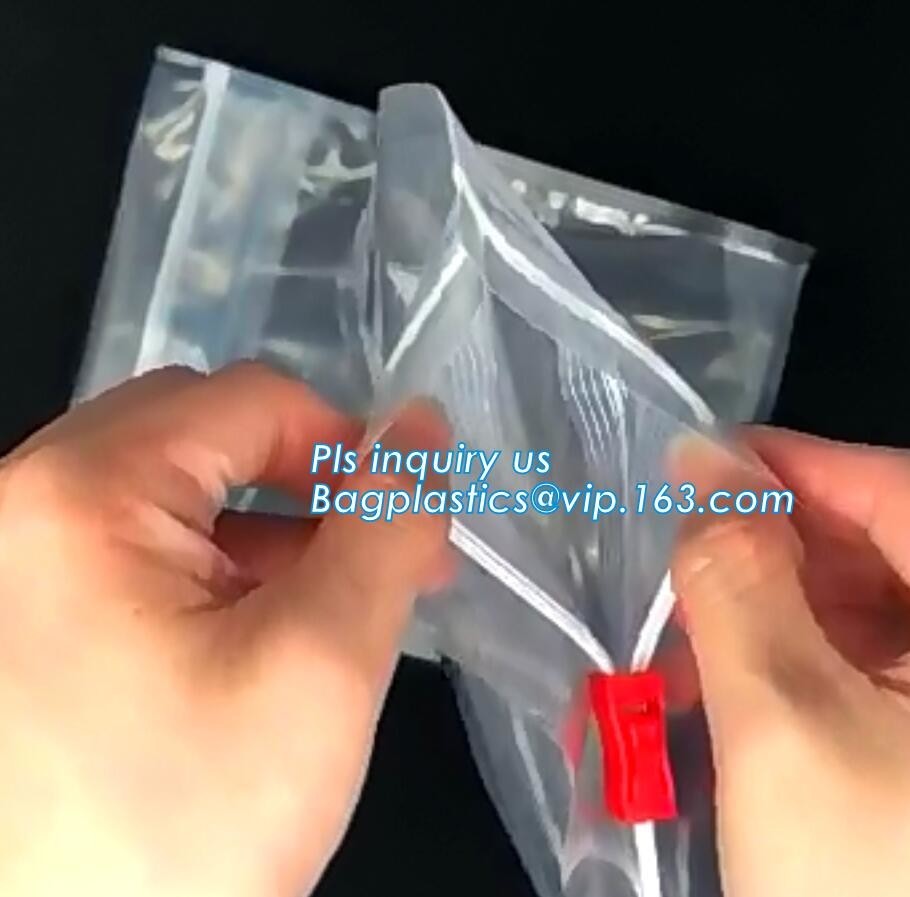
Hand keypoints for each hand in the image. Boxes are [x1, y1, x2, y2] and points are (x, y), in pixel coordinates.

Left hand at [0, 363, 451, 896]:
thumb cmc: (182, 829)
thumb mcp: (318, 666)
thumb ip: (386, 526)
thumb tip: (424, 428)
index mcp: (76, 495)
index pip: (251, 401)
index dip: (350, 447)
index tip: (408, 521)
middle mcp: (21, 510)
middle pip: (205, 437)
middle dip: (309, 487)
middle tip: (380, 562)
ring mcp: (15, 570)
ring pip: (175, 496)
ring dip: (268, 535)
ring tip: (337, 610)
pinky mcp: (26, 622)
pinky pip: (140, 555)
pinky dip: (217, 576)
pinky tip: (265, 636)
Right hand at [670, 428, 909, 896]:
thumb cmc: (865, 886)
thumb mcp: (786, 727)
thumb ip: (736, 581)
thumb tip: (697, 461)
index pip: (892, 490)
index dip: (787, 463)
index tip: (688, 460)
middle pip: (867, 557)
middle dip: (752, 562)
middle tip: (662, 580)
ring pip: (850, 624)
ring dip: (750, 635)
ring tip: (666, 668)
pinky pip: (850, 686)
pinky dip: (774, 689)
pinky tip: (706, 714)